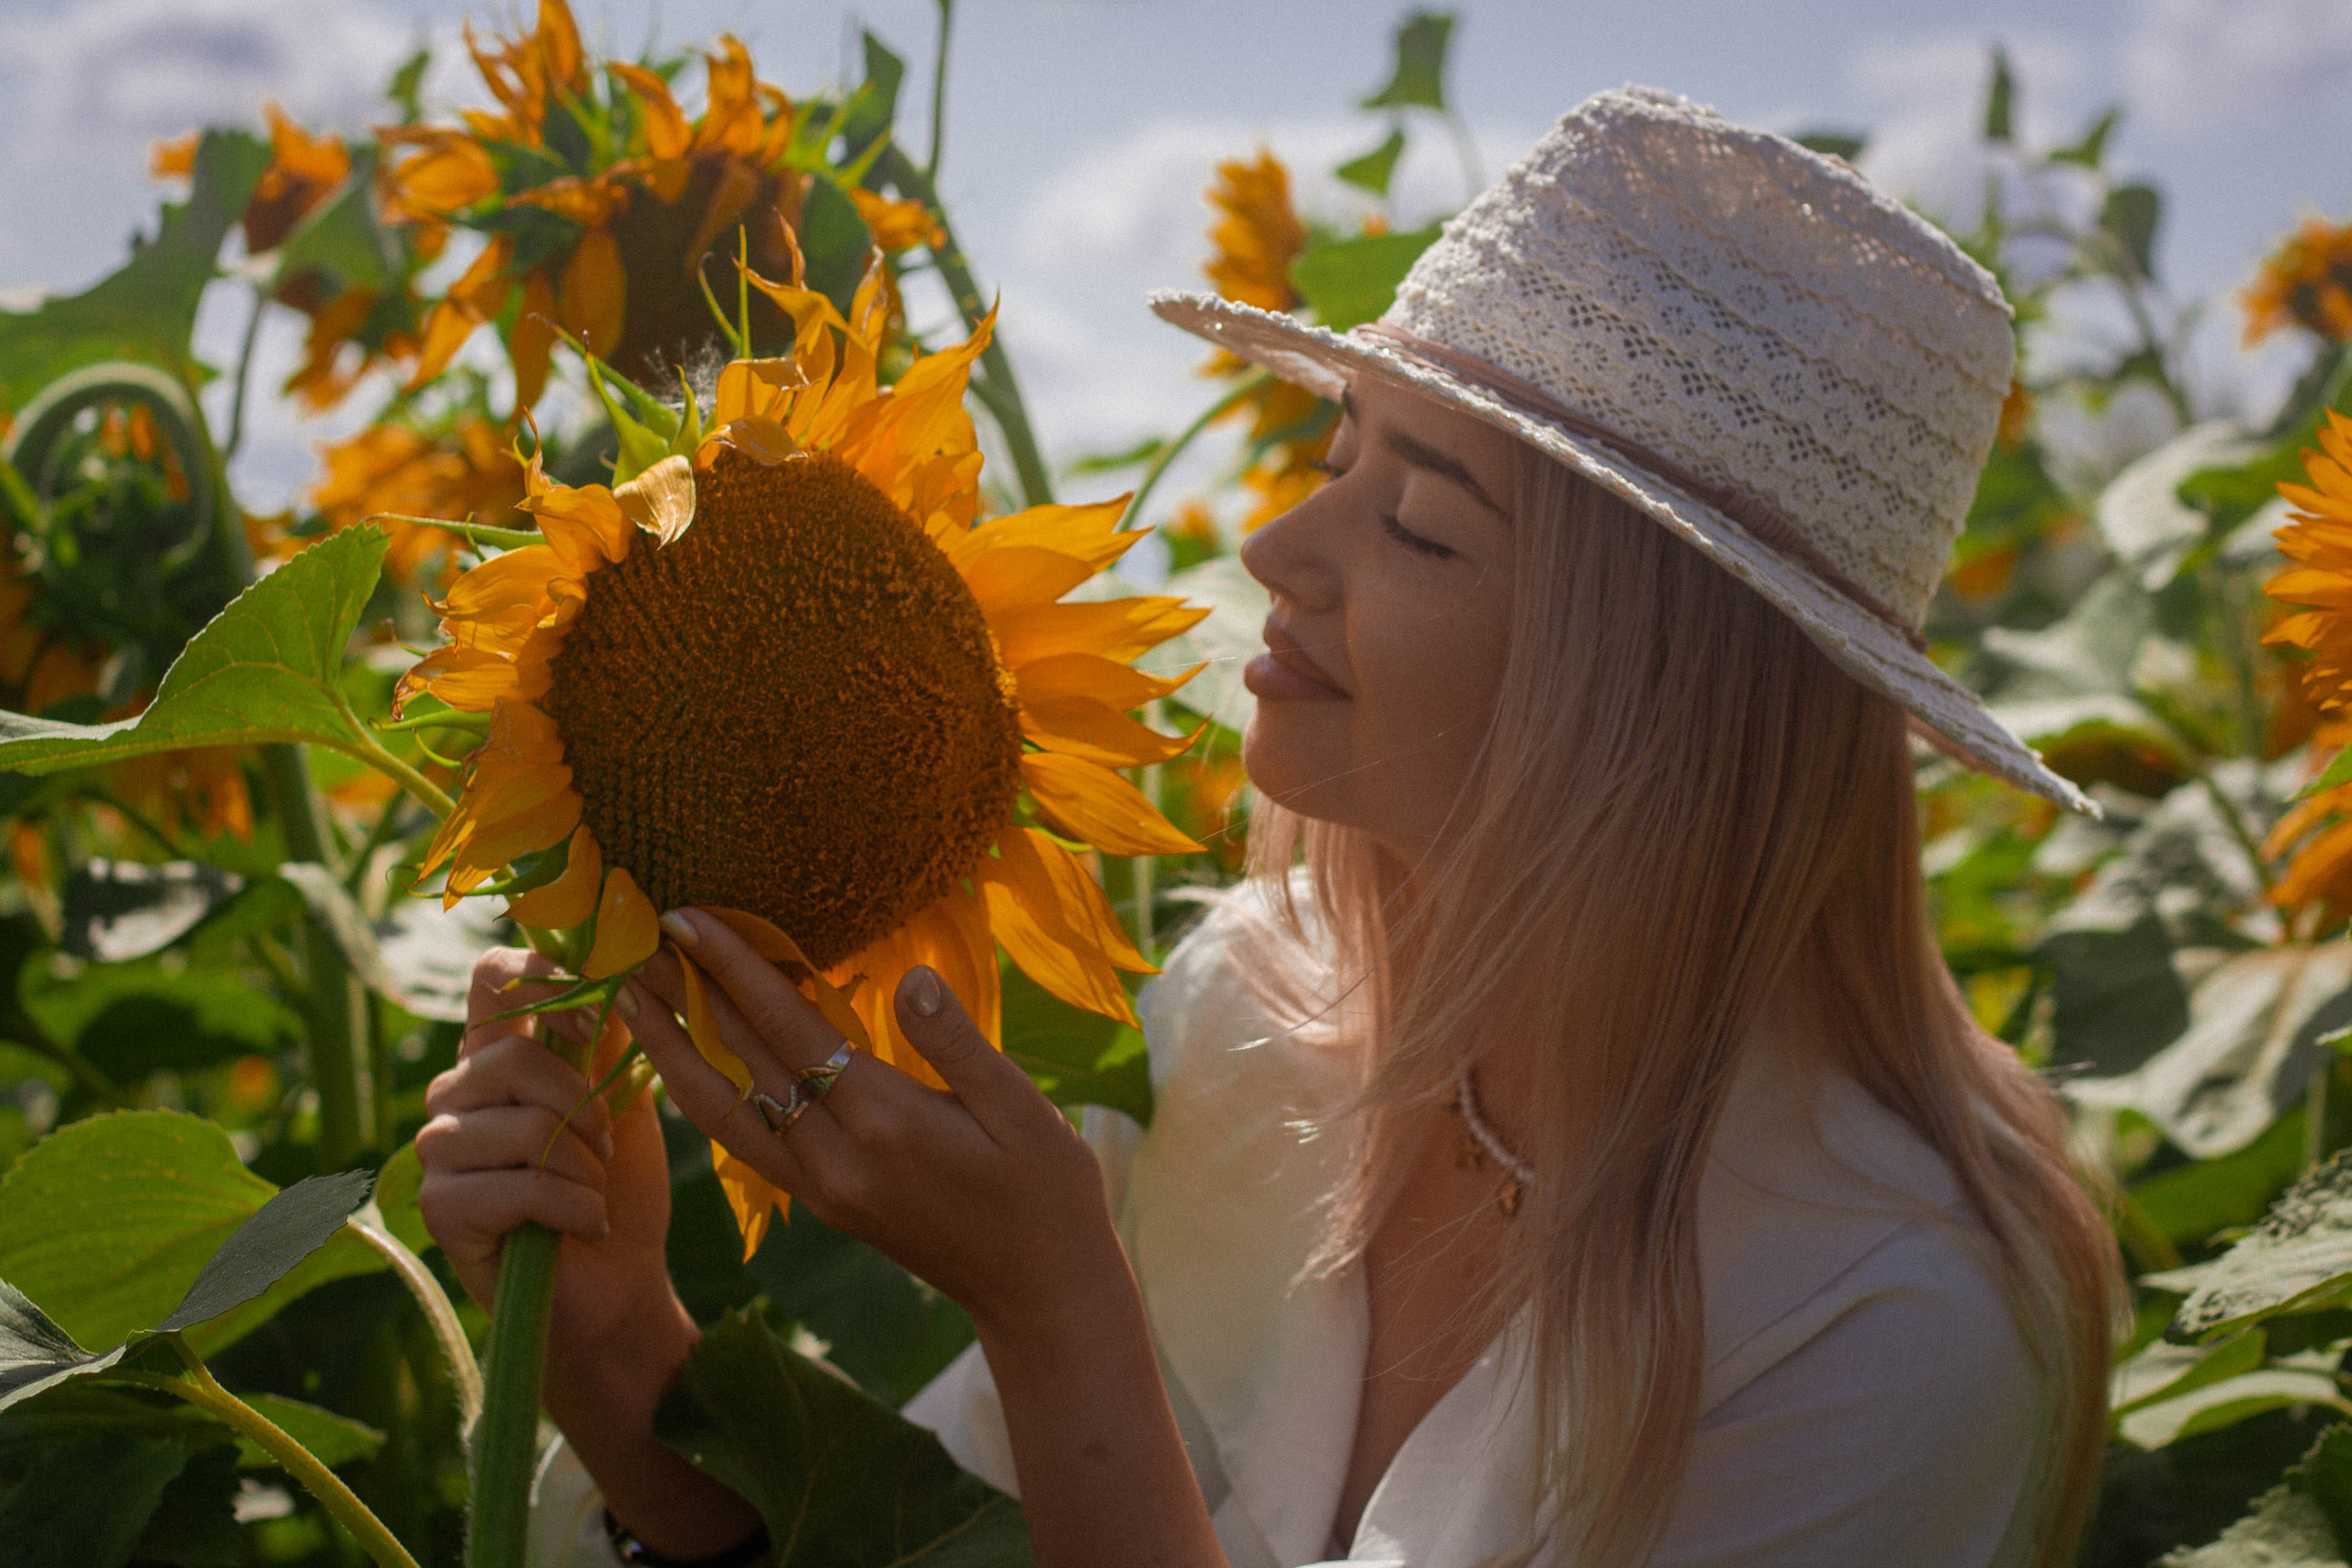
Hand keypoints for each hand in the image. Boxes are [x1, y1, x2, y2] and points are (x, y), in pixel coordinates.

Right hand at [417, 948, 687, 1374]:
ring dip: (581, 1166)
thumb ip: (608, 1029)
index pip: (492, 975)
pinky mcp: (440, 1208)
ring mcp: (439, 1151)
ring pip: (520, 1125)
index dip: (543, 979)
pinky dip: (573, 1209)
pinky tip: (584, 1227)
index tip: (595, 1022)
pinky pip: (517, 1186)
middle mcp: (455, 1093)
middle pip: (512, 1056)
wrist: (620, 1284)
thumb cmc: (620, 1183)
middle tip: (606, 1148)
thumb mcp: (624, 1093)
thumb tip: (613, 957)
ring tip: (593, 1192)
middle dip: (583, 1107)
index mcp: (497, 1053)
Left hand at [627, 909, 1119, 1335]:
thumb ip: (958, 1043)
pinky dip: (706, 1093)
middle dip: (685, 996)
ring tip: (629, 997)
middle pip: (741, 1063)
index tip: (688, 916)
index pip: (790, 1028)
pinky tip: (684, 1063)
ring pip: (725, 1110)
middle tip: (634, 937)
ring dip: (672, 1050)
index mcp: (885, 1122)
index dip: (735, 968)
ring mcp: (820, 1186)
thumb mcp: (1024, 1109)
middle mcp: (834, 1158)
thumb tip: (909, 978)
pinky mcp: (820, 1202)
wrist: (1038, 1292)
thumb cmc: (1047, 1190)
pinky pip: (744, 1139)